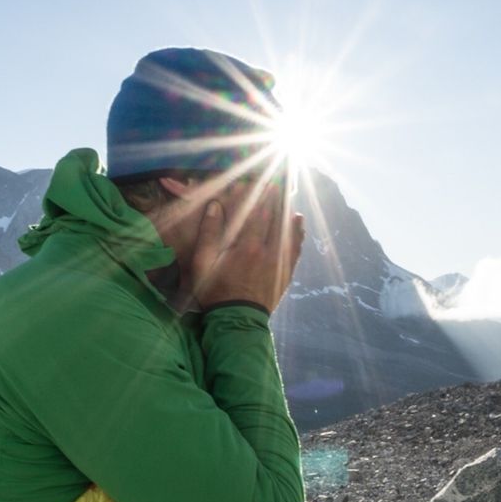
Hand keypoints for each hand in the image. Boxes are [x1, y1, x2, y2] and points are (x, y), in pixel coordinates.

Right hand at [191, 179, 305, 313]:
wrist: (237, 320)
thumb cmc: (215, 291)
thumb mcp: (203, 263)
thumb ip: (209, 233)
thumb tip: (215, 206)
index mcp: (247, 246)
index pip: (259, 213)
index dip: (263, 195)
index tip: (266, 181)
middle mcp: (268, 251)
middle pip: (276, 218)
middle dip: (277, 199)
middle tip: (280, 182)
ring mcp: (280, 262)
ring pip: (288, 230)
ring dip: (287, 211)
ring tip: (288, 195)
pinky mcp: (286, 273)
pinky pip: (296, 248)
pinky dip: (298, 233)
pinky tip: (298, 221)